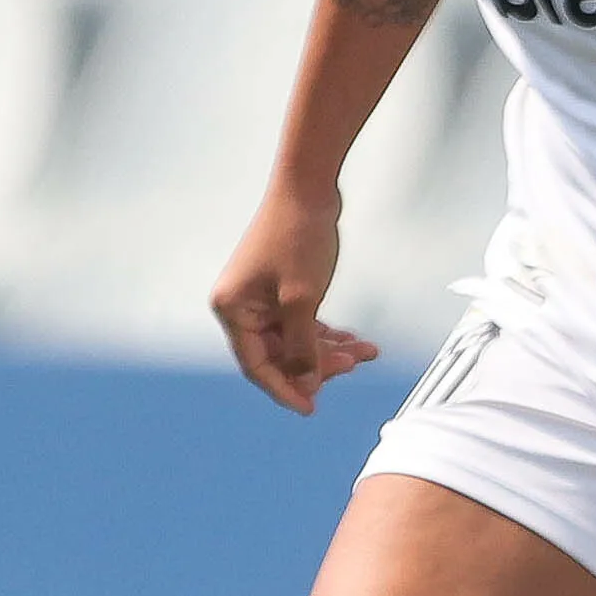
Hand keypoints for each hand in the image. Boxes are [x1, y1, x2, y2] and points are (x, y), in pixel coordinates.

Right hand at [207, 180, 380, 413]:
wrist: (309, 188)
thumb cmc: (296, 234)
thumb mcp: (301, 299)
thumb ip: (302, 345)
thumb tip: (306, 380)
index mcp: (233, 309)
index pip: (257, 365)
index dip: (286, 388)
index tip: (310, 407)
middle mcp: (242, 305)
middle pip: (279, 354)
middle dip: (317, 363)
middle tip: (349, 367)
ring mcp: (262, 296)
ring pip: (296, 339)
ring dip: (329, 349)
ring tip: (362, 352)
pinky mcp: (282, 288)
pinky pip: (303, 322)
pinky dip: (328, 332)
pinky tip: (354, 340)